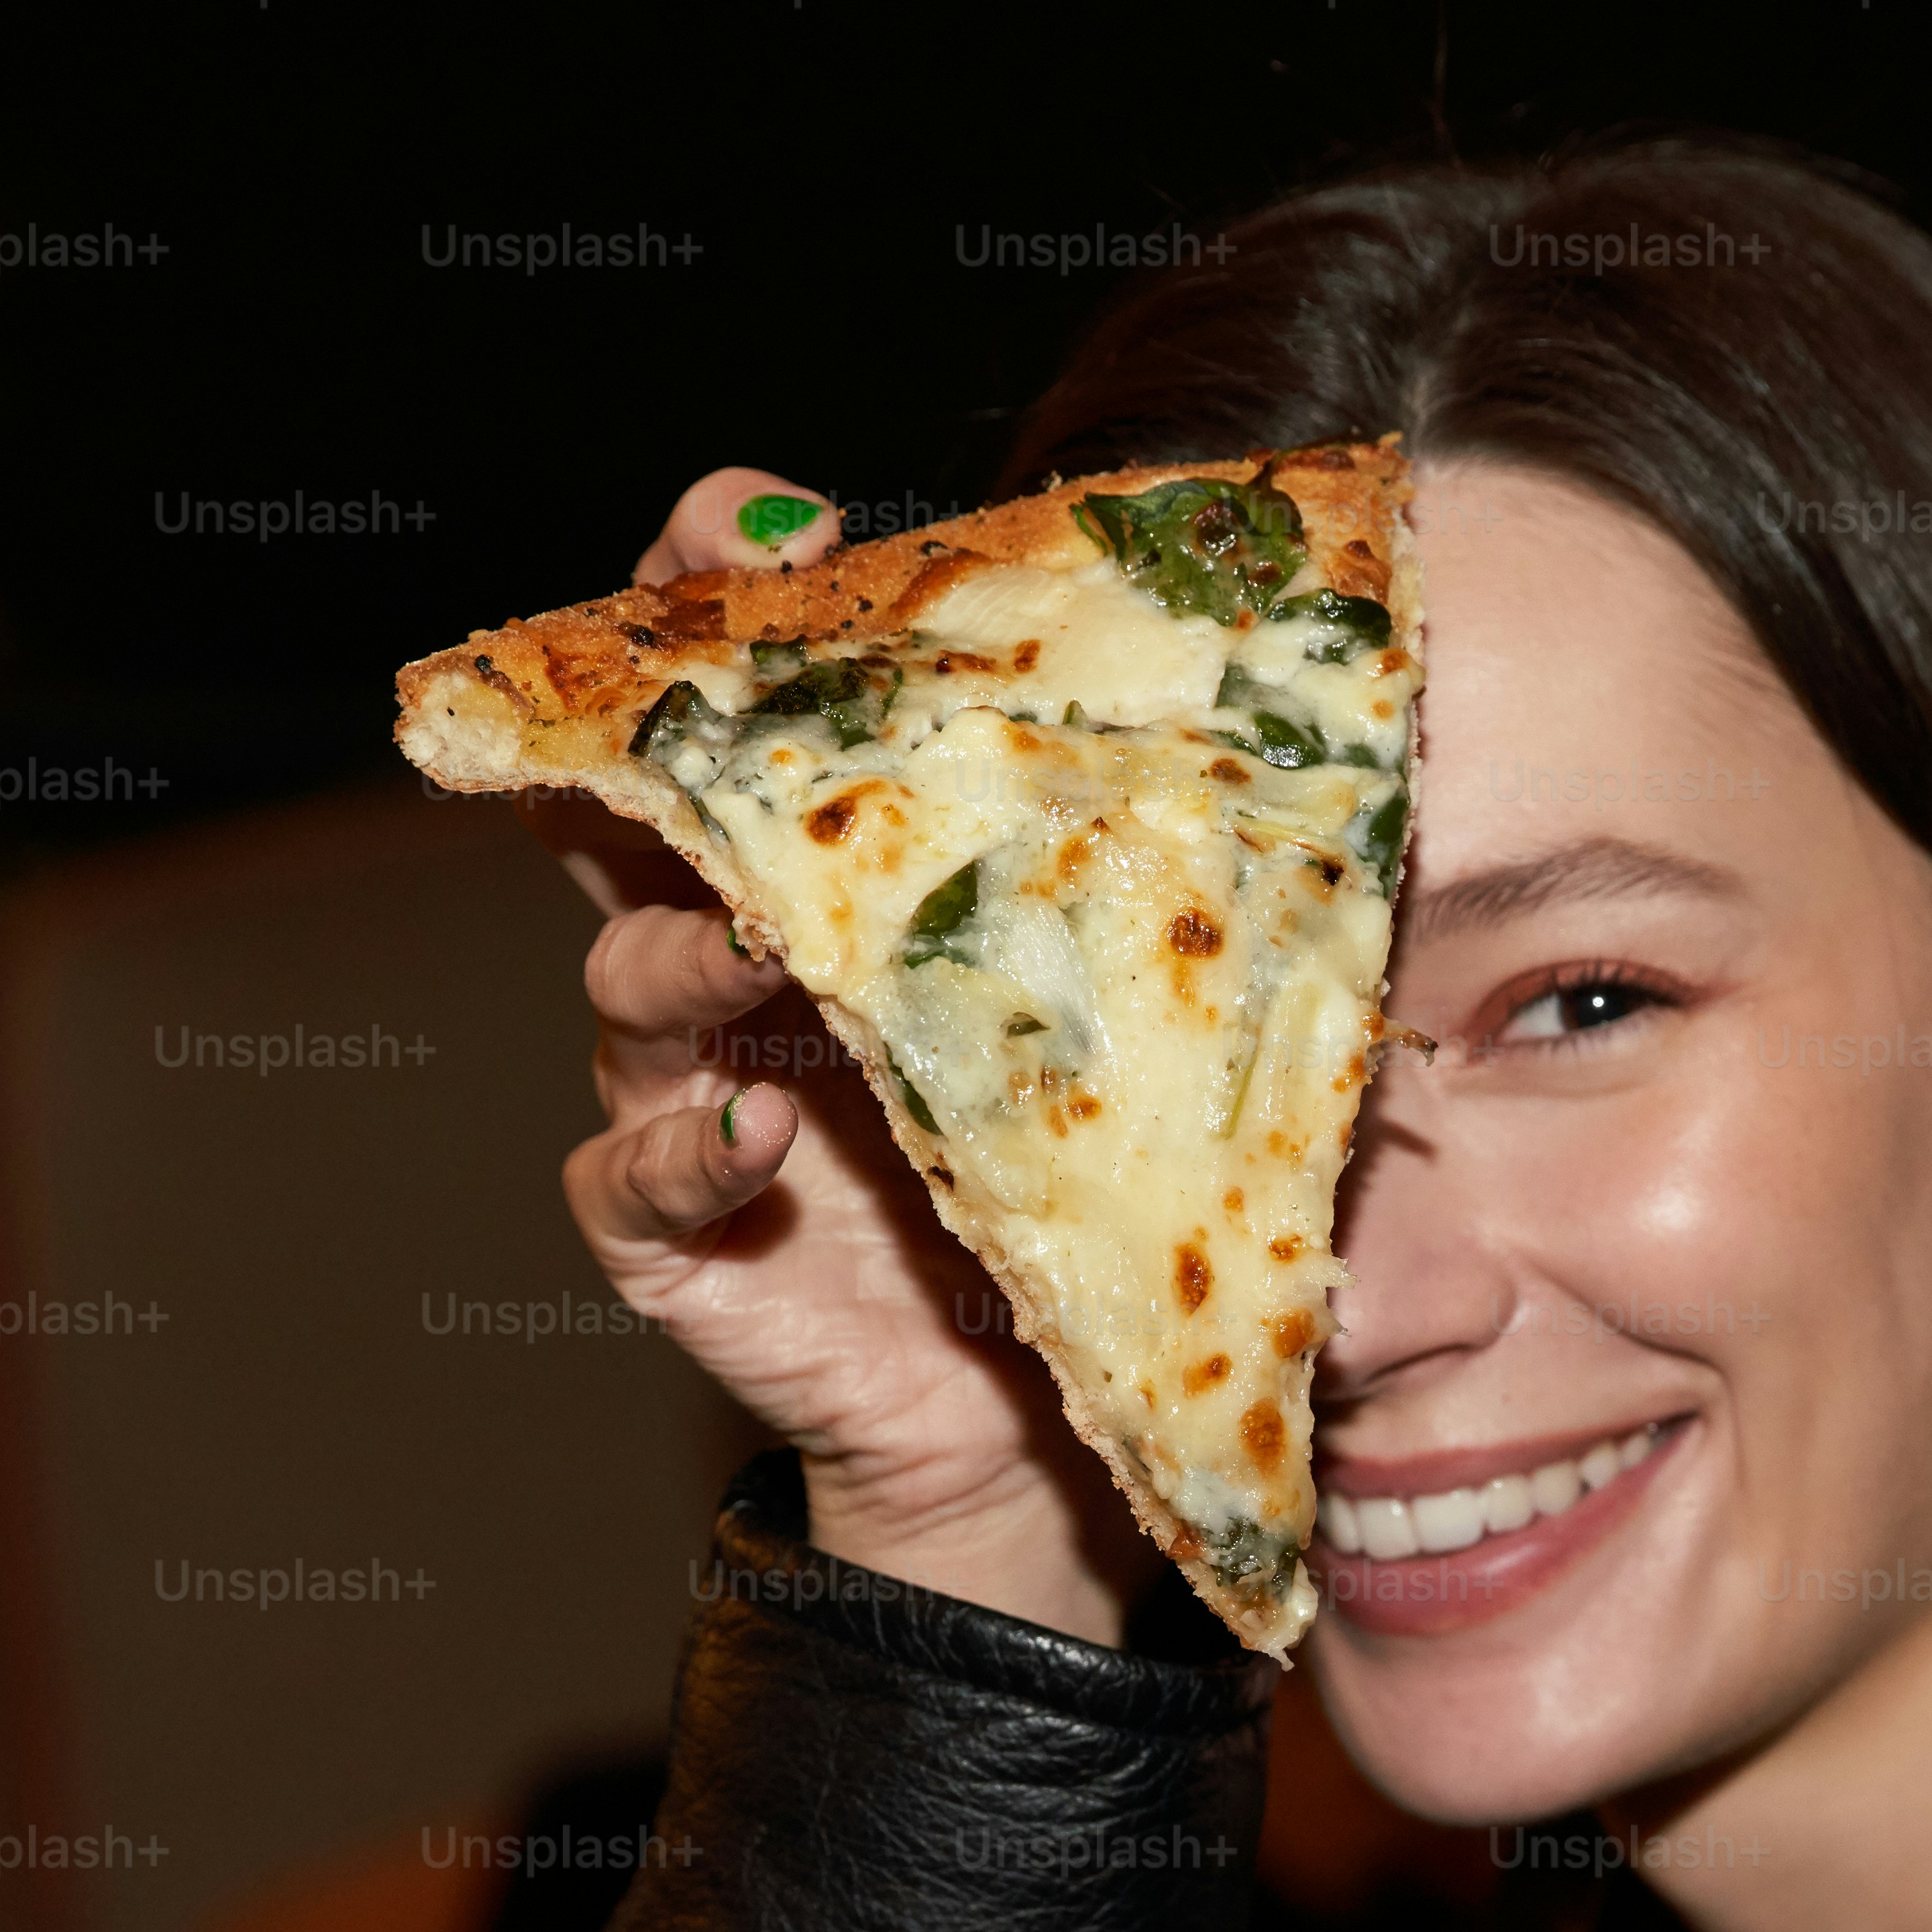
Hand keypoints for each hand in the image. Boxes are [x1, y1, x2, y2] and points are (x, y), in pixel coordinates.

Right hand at [543, 464, 1148, 1643]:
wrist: (1055, 1409)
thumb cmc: (1093, 1175)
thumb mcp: (1132, 1003)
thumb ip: (1151, 879)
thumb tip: (1303, 711)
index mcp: (838, 880)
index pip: (747, 712)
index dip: (718, 603)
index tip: (754, 522)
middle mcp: (738, 960)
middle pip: (628, 817)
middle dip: (637, 743)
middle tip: (677, 702)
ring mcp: (690, 1091)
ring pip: (628, 985)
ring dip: (682, 952)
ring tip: (753, 940)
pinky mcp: (676, 1235)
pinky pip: (633, 1177)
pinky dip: (682, 1149)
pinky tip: (753, 1130)